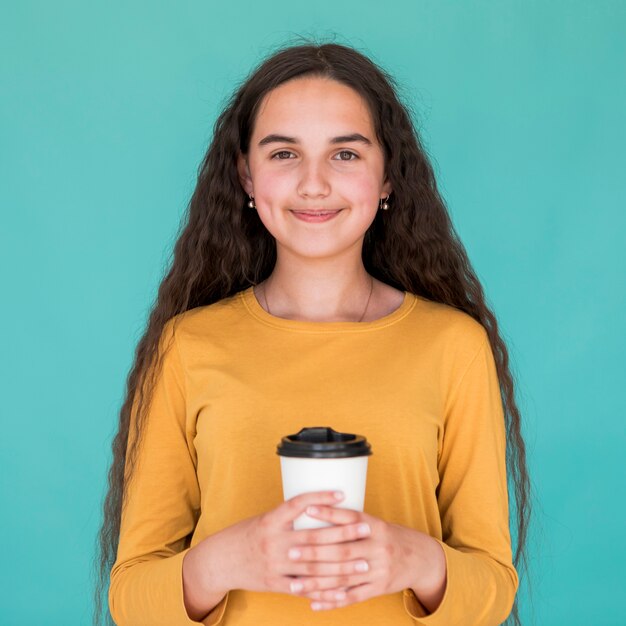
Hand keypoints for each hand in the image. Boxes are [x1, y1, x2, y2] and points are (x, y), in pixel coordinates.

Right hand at [200, 490, 370, 596]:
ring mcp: (275, 565)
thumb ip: (289, 518)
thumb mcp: (265, 519)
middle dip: (343, 534)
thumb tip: (319, 507)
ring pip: (314, 565)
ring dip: (342, 564)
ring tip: (363, 561)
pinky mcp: (275, 584)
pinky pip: (304, 588)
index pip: (298, 504)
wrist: (220, 561)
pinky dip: (324, 588)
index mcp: (271, 520)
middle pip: (314, 537)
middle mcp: (273, 541)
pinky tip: (342, 587)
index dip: (321, 498)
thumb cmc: (247, 535)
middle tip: (366, 528)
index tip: (343, 494)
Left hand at [286, 505, 446, 611]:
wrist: (419, 558)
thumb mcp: (375, 523)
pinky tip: (313, 603)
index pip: (349, 518)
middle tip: (291, 553)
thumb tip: (315, 509)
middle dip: (314, 552)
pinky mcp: (379, 588)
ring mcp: (379, 569)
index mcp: (376, 526)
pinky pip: (353, 597)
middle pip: (342, 550)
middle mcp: (378, 546)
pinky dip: (332, 601)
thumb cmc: (387, 536)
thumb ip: (351, 521)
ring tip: (294, 584)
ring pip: (344, 577)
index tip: (306, 510)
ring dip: (317, 582)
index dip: (328, 513)